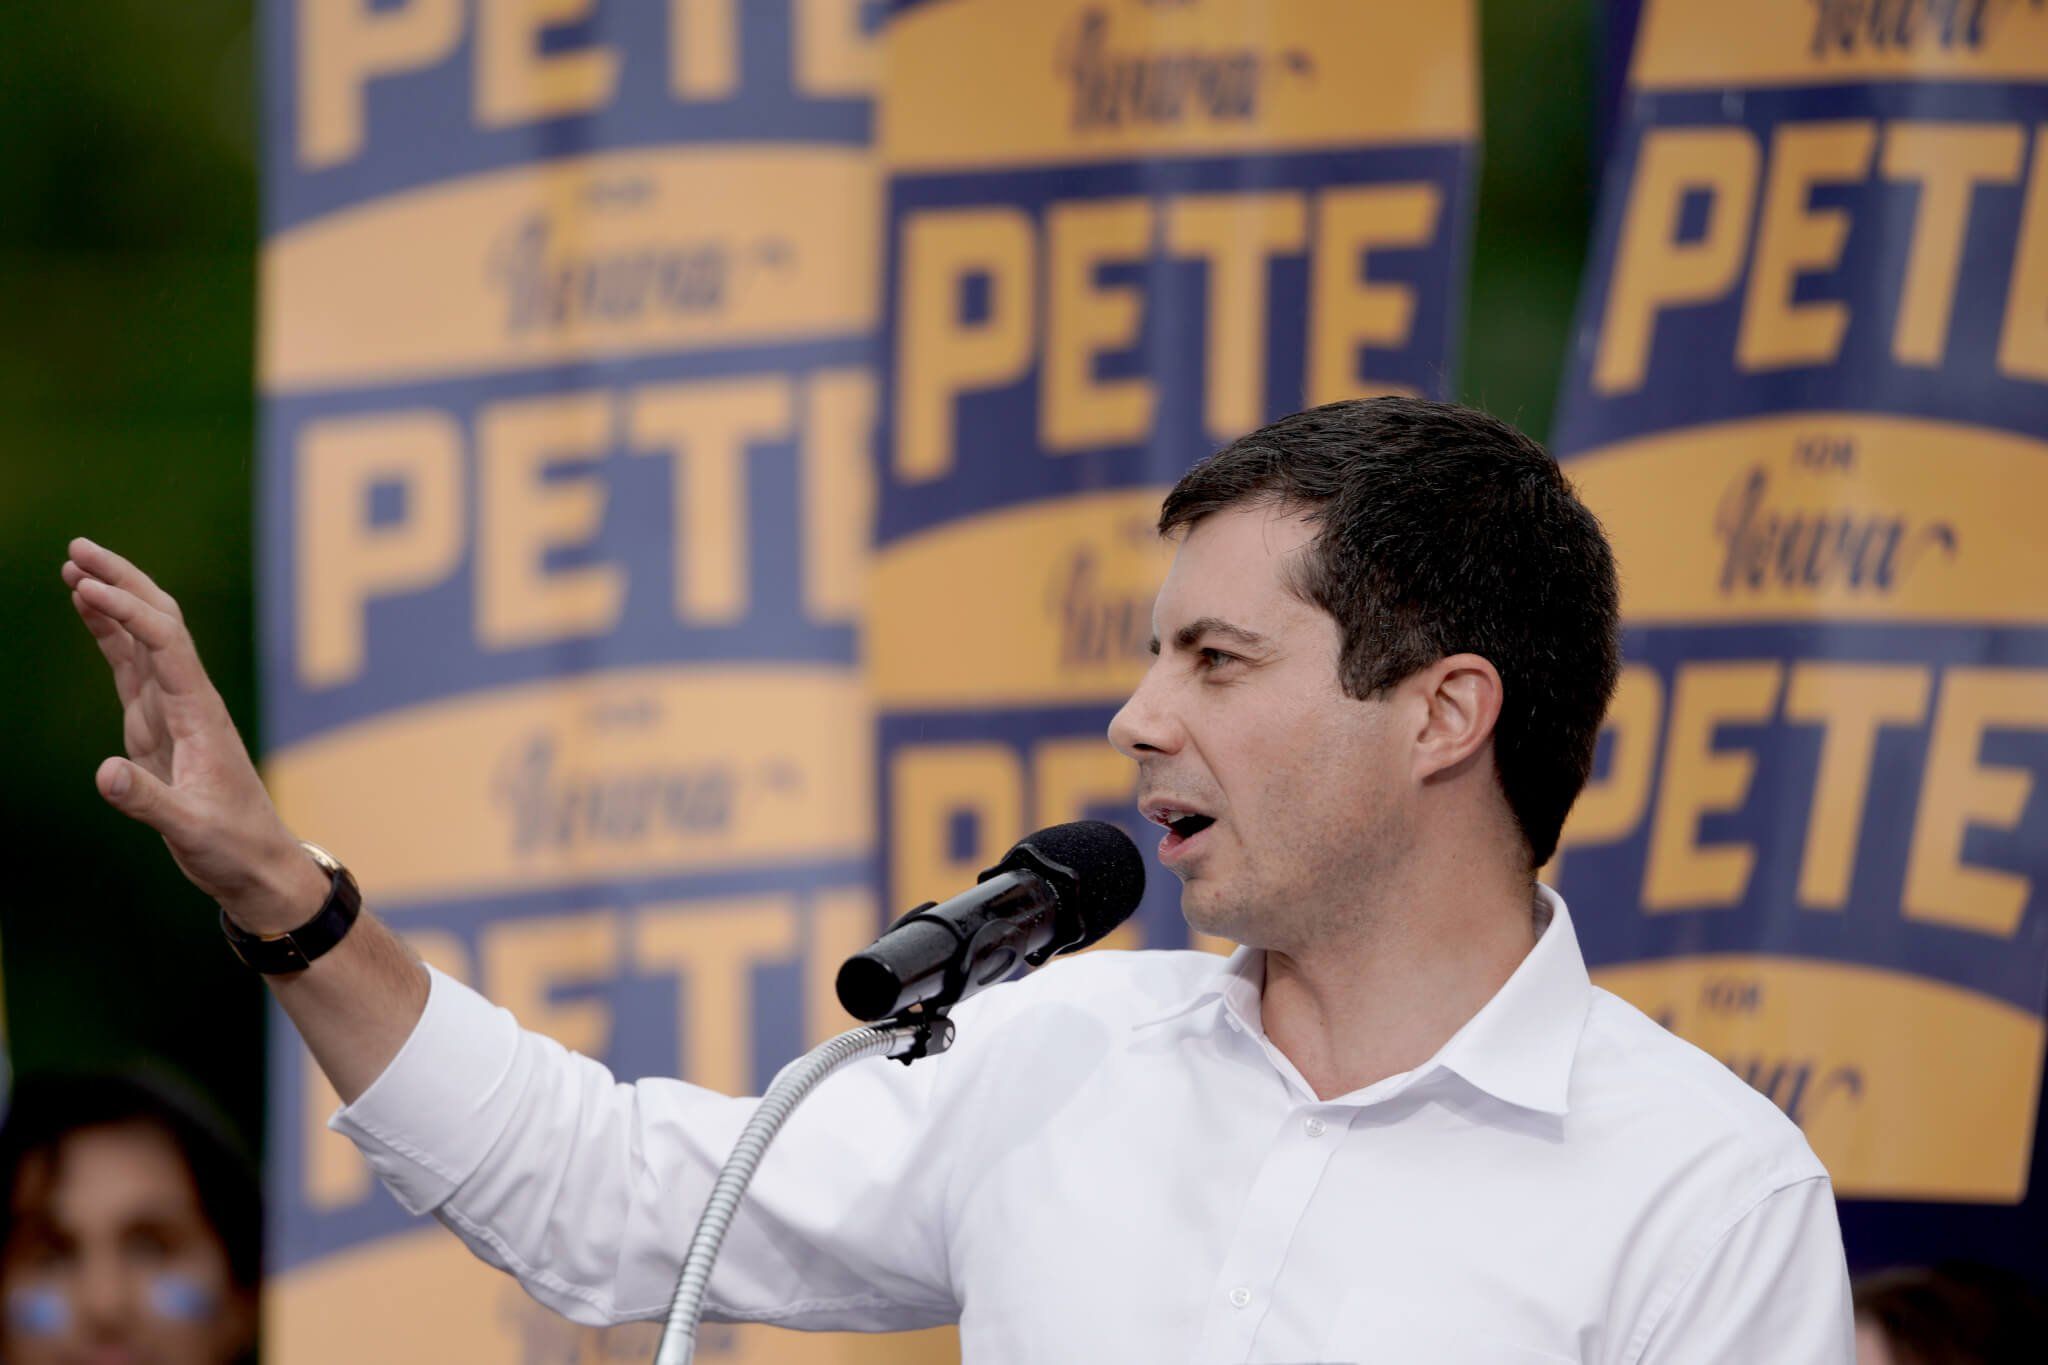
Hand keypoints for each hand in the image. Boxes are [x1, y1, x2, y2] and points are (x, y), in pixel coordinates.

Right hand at [63, 537, 328, 932]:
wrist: (257, 863)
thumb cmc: (232, 846)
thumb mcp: (189, 829)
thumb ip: (147, 801)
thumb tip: (105, 772)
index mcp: (201, 714)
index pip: (165, 643)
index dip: (125, 612)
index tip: (84, 588)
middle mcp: (190, 700)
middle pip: (159, 622)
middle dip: (122, 582)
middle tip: (77, 547)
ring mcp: (174, 709)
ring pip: (143, 638)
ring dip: (112, 599)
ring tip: (72, 565)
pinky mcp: (159, 725)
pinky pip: (133, 667)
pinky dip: (110, 634)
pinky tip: (88, 609)